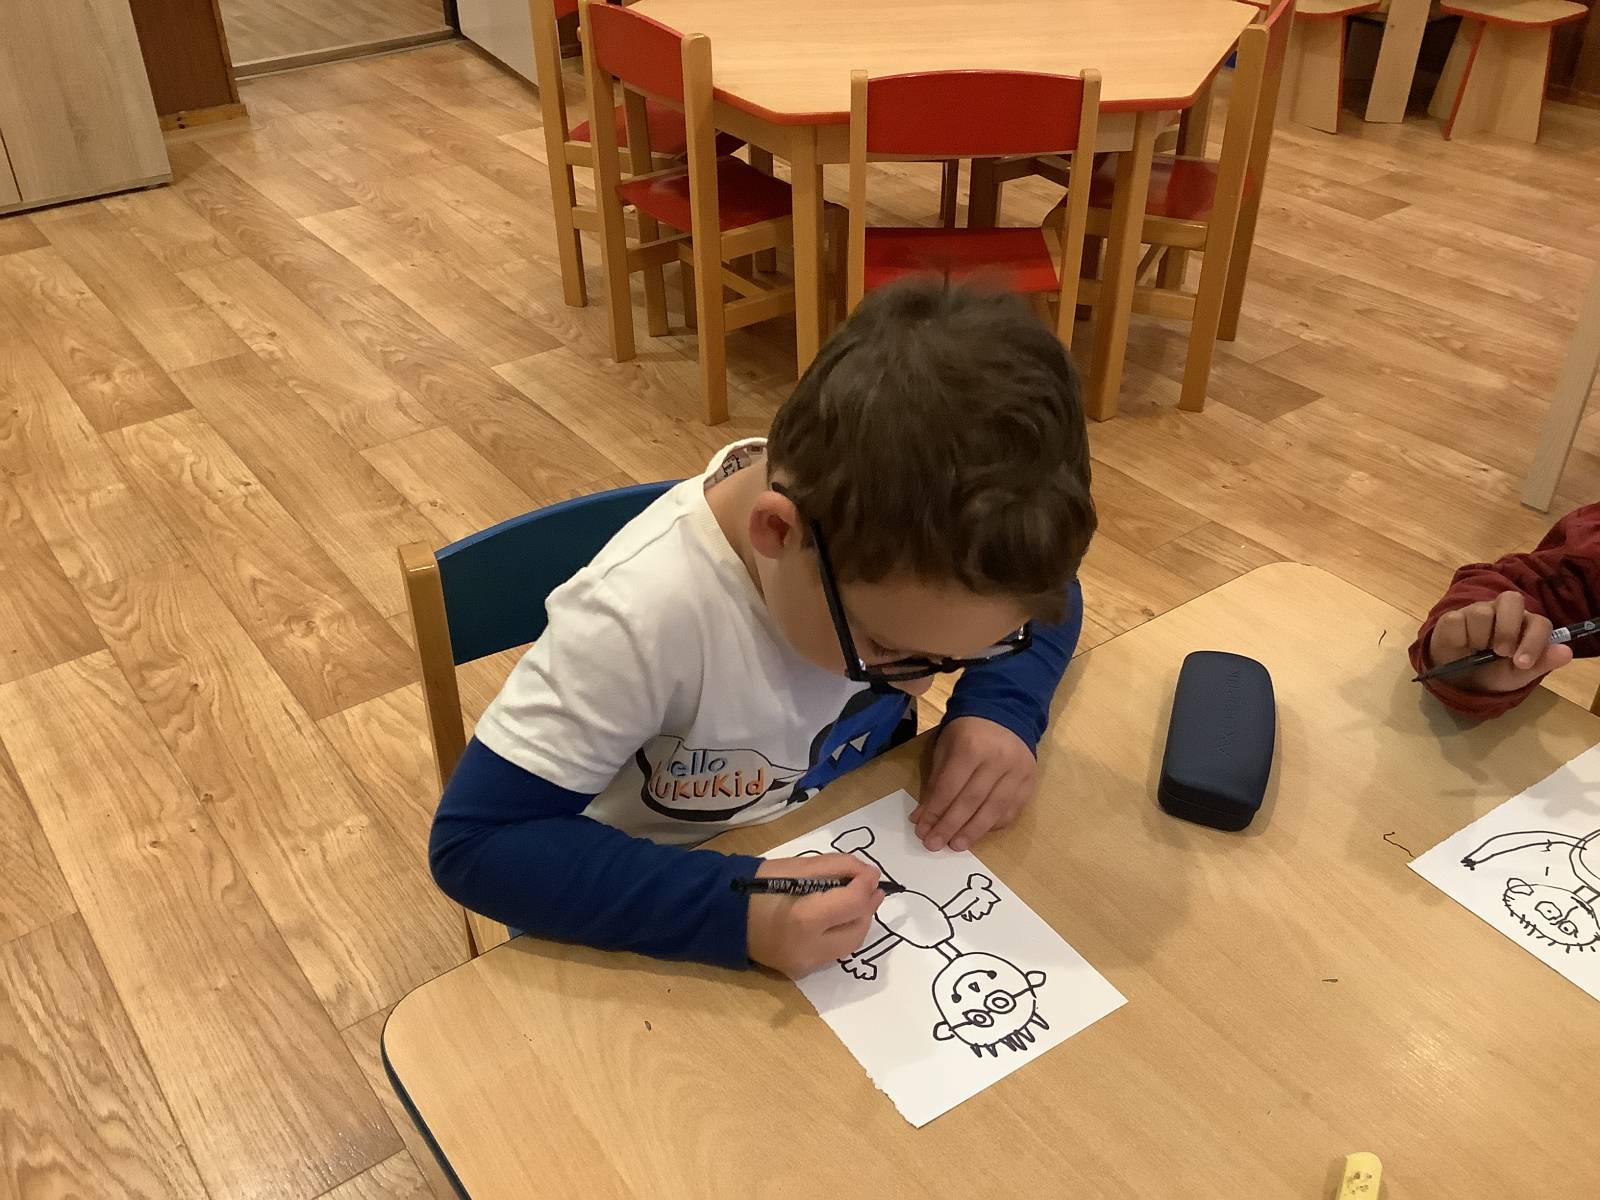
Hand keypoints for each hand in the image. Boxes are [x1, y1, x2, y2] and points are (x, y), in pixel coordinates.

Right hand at [746, 853, 880, 977]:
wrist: (723, 915)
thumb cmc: (756, 884)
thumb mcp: (798, 867)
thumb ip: (837, 867)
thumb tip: (868, 874)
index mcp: (804, 919)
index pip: (852, 903)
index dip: (867, 884)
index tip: (871, 872)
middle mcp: (809, 949)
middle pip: (857, 931)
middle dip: (868, 907)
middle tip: (870, 887)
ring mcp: (805, 965)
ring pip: (849, 945)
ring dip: (858, 921)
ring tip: (856, 900)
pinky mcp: (802, 971)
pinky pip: (833, 952)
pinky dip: (842, 933)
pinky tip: (838, 917)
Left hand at [913, 717, 1036, 851]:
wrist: (1005, 713)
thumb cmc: (967, 731)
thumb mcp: (946, 747)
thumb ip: (936, 781)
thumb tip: (923, 817)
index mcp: (972, 746)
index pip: (950, 787)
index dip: (935, 811)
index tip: (922, 830)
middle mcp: (998, 760)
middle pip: (971, 801)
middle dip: (950, 826)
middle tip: (934, 845)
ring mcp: (1018, 772)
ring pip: (993, 810)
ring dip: (972, 832)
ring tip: (955, 846)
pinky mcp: (1030, 782)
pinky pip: (1011, 810)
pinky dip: (992, 825)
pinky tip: (977, 833)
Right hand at [1426, 591, 1571, 692]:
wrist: (1461, 683)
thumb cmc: (1494, 674)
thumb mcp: (1519, 674)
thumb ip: (1542, 662)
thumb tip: (1566, 652)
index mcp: (1524, 624)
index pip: (1538, 621)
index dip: (1533, 640)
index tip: (1522, 663)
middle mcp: (1502, 612)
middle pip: (1511, 599)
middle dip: (1508, 629)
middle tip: (1501, 652)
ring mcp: (1477, 611)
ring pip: (1481, 612)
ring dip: (1480, 637)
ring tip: (1477, 652)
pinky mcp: (1453, 617)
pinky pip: (1457, 620)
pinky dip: (1460, 638)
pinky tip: (1460, 648)